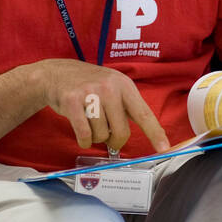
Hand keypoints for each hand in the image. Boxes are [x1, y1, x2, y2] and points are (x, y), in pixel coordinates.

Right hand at [37, 59, 169, 154]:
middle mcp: (109, 88)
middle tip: (108, 136)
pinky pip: (84, 135)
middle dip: (115, 140)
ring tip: (90, 123)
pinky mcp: (72, 102)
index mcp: (124, 85)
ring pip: (101, 135)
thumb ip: (127, 108)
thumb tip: (143, 134)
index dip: (155, 133)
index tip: (164, 148)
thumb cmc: (89, 86)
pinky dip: (84, 141)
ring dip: (96, 137)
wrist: (57, 73)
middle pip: (121, 131)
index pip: (143, 114)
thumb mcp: (113, 88)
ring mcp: (90, 94)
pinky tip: (82, 134)